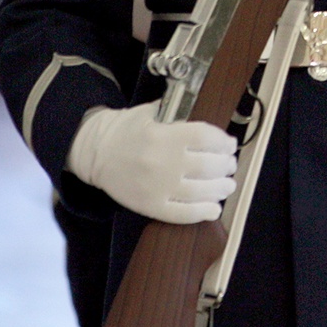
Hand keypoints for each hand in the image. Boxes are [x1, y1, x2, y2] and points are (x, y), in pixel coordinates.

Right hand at [66, 101, 236, 223]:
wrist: (96, 152)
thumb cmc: (126, 130)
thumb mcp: (151, 112)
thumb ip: (178, 114)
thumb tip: (207, 122)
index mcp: (164, 136)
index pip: (205, 138)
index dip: (223, 142)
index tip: (229, 144)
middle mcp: (163, 163)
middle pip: (208, 166)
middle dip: (226, 166)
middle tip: (230, 165)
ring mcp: (158, 187)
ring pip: (200, 192)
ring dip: (220, 189)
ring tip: (227, 185)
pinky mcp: (150, 206)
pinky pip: (182, 214)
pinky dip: (202, 212)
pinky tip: (213, 208)